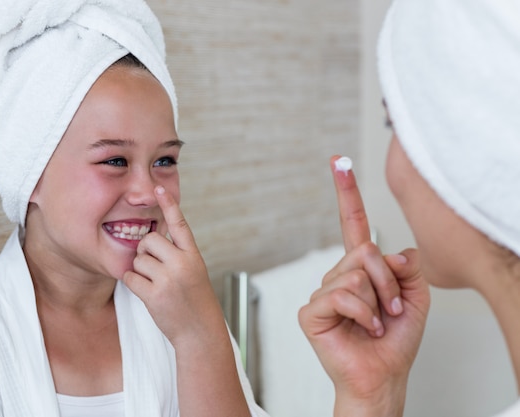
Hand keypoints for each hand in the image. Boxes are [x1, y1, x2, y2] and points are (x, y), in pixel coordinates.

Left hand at [122, 186, 226, 347]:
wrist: (200, 331)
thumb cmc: (194, 300)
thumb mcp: (194, 271)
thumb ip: (177, 254)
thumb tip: (147, 241)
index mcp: (193, 256)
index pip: (179, 224)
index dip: (169, 204)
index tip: (158, 187)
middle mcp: (182, 264)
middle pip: (149, 240)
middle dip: (145, 251)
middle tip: (155, 267)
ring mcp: (168, 279)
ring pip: (138, 259)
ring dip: (140, 270)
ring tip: (155, 283)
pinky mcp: (154, 294)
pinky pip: (130, 277)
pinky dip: (133, 283)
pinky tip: (147, 292)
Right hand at [298, 155, 429, 416]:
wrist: (383, 376)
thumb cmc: (395, 341)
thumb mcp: (416, 297)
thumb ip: (407, 267)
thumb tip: (393, 251)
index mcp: (360, 269)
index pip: (352, 225)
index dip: (346, 193)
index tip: (338, 163)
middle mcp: (338, 276)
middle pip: (365, 251)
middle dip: (388, 281)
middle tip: (391, 307)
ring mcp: (323, 293)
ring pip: (355, 274)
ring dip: (377, 300)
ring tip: (377, 321)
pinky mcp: (311, 311)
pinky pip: (342, 295)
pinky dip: (363, 314)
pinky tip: (364, 328)